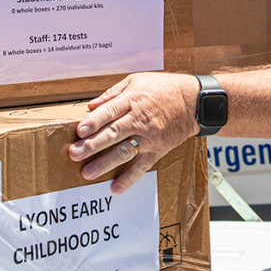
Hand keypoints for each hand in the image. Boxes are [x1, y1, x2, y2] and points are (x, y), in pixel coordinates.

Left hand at [68, 72, 200, 193]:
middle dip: (92, 145)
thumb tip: (90, 106)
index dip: (94, 122)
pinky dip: (129, 178)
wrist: (195, 102)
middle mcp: (139, 120)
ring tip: (87, 173)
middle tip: (75, 154)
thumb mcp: (135, 81)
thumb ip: (111, 94)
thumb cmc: (163, 88)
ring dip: (105, 163)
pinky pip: (142, 166)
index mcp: (132, 101)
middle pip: (113, 134)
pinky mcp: (157, 150)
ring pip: (124, 151)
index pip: (109, 112)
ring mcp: (149, 137)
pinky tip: (115, 188)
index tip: (79, 131)